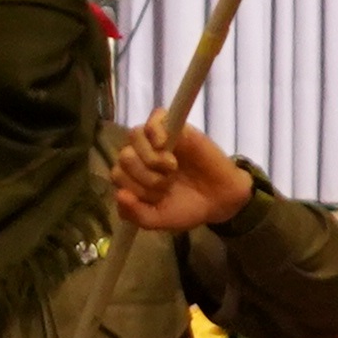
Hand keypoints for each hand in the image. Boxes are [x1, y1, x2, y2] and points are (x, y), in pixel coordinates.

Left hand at [115, 121, 253, 233]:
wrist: (220, 199)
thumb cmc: (187, 207)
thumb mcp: (158, 219)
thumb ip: (135, 214)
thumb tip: (120, 195)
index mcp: (134, 177)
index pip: (117, 175)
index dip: (134, 188)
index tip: (156, 198)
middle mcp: (141, 156)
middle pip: (125, 156)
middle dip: (145, 176)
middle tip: (166, 185)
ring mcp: (157, 140)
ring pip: (134, 136)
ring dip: (151, 158)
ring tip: (171, 168)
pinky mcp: (175, 127)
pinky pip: (156, 117)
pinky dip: (155, 130)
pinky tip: (165, 144)